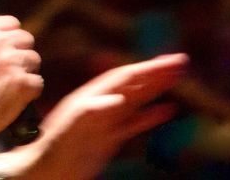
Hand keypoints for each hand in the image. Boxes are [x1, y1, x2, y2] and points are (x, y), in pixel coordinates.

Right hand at [0, 16, 42, 144]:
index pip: (11, 22)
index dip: (12, 37)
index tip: (10, 48)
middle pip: (26, 39)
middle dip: (21, 54)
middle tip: (13, 71)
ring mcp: (11, 62)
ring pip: (34, 60)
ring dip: (26, 73)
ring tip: (12, 88)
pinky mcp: (22, 84)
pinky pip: (37, 83)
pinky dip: (29, 94)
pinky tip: (16, 101)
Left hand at [21, 53, 187, 179]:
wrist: (48, 170)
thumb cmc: (56, 147)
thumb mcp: (73, 126)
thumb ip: (92, 110)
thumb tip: (117, 99)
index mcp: (92, 96)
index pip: (124, 78)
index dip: (147, 69)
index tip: (168, 61)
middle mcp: (101, 104)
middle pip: (133, 84)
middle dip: (156, 73)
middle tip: (180, 62)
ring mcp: (106, 121)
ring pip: (137, 100)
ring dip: (156, 89)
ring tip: (176, 78)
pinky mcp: (110, 138)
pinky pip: (135, 123)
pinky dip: (152, 115)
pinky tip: (167, 110)